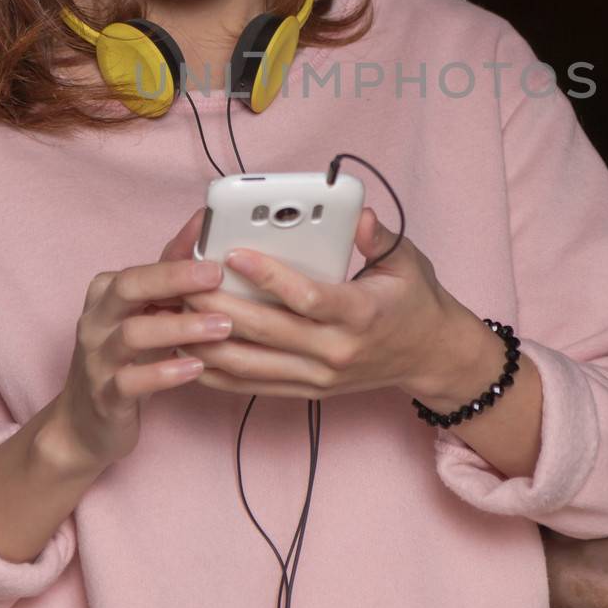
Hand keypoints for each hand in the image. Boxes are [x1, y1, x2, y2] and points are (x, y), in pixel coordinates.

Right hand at [49, 207, 236, 469]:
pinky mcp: (104, 396)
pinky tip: (196, 368)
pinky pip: (130, 382)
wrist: (86, 422)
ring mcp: (96, 359)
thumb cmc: (127, 358)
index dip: (179, 260)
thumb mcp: (147, 312)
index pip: (141, 268)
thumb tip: (203, 223)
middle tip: (217, 276)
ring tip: (222, 327)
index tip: (218, 252)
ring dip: (180, 327)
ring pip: (132, 334)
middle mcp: (95, 321)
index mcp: (106, 294)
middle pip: (127, 288)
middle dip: (173, 278)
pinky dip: (164, 374)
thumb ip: (172, 271)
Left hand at [179, 207, 470, 401]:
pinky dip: (218, 373)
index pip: (307, 297)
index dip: (268, 276)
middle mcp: (336, 351)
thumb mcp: (407, 260)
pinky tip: (190, 353)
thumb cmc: (413, 300)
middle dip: (221, 306)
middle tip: (186, 282)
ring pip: (252, 365)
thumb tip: (359, 215)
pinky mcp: (307, 391)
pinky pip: (253, 386)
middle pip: (268, 331)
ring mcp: (319, 377)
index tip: (235, 253)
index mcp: (361, 314)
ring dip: (210, 342)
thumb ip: (379, 237)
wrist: (429, 356)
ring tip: (178, 315)